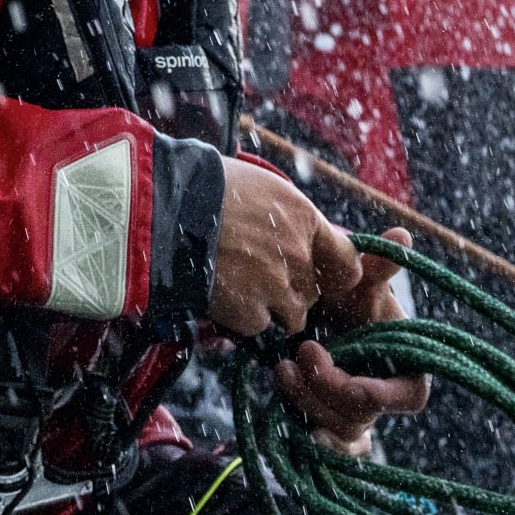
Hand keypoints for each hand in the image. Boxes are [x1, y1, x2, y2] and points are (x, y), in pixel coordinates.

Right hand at [208, 156, 360, 338]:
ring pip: (293, 315)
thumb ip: (292, 217)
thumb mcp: (264, 188)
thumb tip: (304, 237)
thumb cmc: (210, 188)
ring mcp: (277, 286)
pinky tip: (223, 297)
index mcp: (305, 219)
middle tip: (261, 277)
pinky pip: (259, 326)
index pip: (347, 261)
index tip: (320, 276)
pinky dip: (243, 318)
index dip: (334, 273)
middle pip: (314, 291)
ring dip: (272, 308)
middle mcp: (299, 255)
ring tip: (242, 290)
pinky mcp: (251, 312)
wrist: (167, 210)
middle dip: (293, 289)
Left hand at [273, 228, 429, 453]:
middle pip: (366, 413)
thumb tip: (402, 236)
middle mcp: (383, 393)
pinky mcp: (330, 422)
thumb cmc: (343, 293)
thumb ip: (376, 265)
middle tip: (301, 354)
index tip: (355, 383)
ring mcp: (357, 412)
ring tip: (281, 368)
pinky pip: (329, 447)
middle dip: (331, 389)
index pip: (411, 395)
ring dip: (309, 401)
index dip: (386, 396)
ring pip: (340, 428)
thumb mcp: (356, 279)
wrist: (311, 308)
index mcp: (403, 362)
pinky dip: (313, 440)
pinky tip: (289, 424)